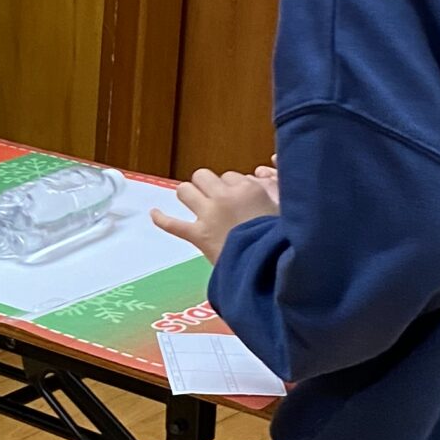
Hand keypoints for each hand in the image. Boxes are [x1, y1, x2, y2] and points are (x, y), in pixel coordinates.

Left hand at [152, 164, 279, 264]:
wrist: (268, 265)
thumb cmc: (280, 239)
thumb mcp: (285, 208)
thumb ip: (275, 188)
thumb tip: (264, 173)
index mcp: (247, 188)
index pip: (230, 175)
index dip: (231, 186)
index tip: (237, 199)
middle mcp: (225, 197)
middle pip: (203, 176)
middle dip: (206, 185)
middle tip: (212, 198)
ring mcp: (208, 215)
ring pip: (185, 191)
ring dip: (188, 195)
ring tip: (193, 202)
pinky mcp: (198, 235)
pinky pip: (172, 224)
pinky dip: (161, 219)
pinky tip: (154, 214)